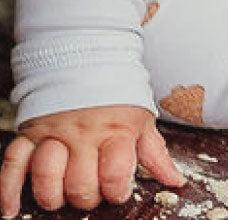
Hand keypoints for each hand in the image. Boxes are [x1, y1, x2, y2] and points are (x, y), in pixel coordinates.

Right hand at [0, 105, 183, 216]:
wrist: (90, 58)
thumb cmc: (119, 96)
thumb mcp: (142, 120)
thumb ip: (155, 154)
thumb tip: (176, 181)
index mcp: (116, 130)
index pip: (116, 173)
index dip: (117, 190)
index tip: (118, 191)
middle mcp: (84, 133)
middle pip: (80, 183)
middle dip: (86, 197)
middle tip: (90, 193)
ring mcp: (55, 133)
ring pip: (46, 176)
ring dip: (52, 195)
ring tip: (60, 197)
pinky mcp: (30, 133)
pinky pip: (13, 163)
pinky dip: (8, 189)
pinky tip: (10, 208)